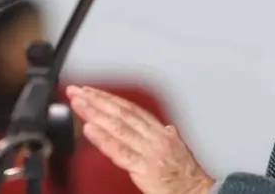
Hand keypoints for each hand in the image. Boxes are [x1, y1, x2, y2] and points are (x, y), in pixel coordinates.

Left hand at [67, 85, 213, 193]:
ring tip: (78, 104)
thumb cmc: (187, 176)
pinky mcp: (144, 168)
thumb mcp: (178, 149)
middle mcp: (153, 137)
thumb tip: (166, 128)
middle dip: (97, 100)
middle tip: (77, 91)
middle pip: (121, 113)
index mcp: (160, 131)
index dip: (108, 98)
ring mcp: (148, 151)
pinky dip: (103, 139)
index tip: (91, 91)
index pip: (130, 109)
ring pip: (118, 127)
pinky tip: (89, 129)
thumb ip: (168, 136)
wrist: (196, 192)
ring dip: (95, 113)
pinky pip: (120, 151)